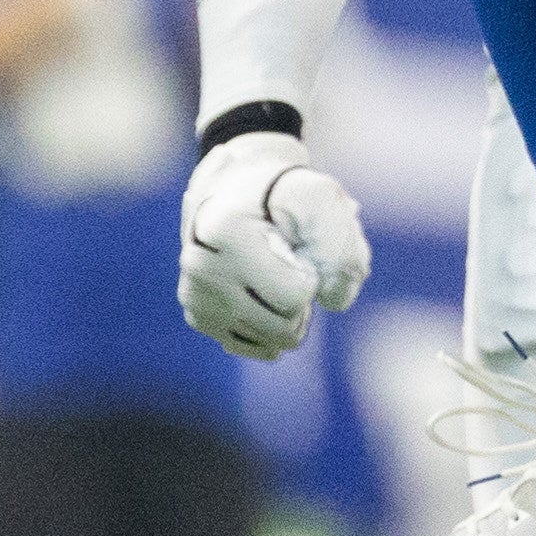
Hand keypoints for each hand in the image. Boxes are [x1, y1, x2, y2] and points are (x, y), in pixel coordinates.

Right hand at [179, 126, 372, 356]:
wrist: (240, 188)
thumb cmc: (286, 195)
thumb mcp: (322, 197)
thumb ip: (340, 245)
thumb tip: (334, 300)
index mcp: (225, 232)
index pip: (295, 295)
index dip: (312, 274)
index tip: (297, 245)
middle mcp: (200, 266)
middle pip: (282, 325)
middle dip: (302, 299)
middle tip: (291, 260)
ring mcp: (194, 294)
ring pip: (270, 341)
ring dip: (289, 314)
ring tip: (276, 273)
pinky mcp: (198, 316)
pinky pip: (254, 346)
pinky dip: (272, 328)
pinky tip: (266, 294)